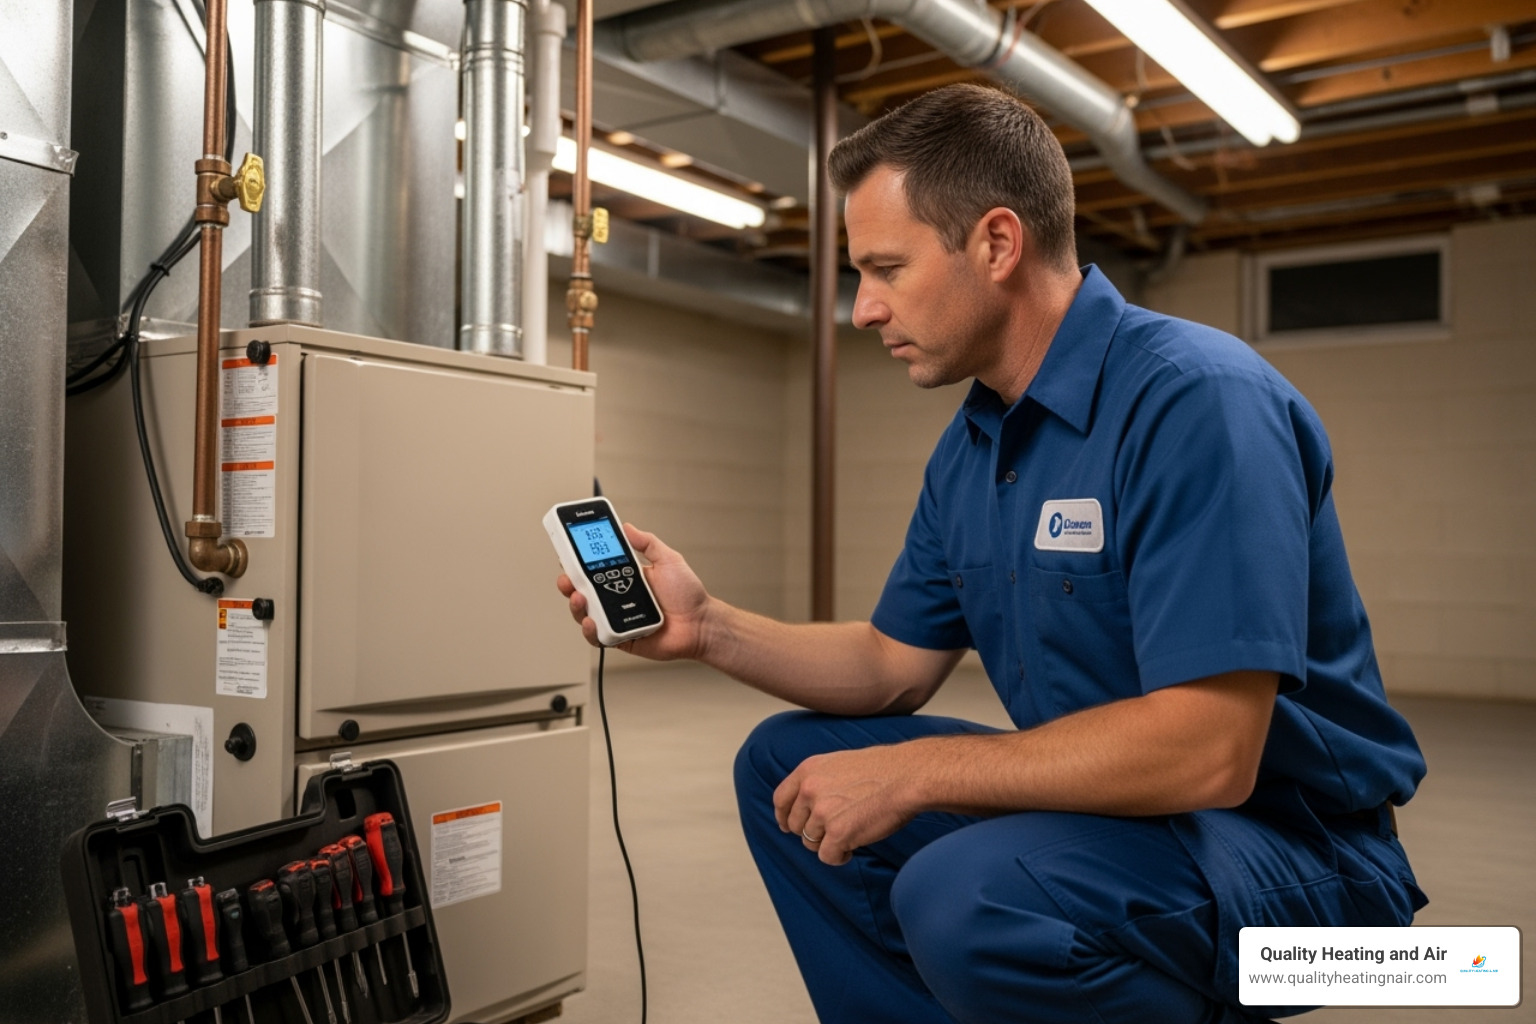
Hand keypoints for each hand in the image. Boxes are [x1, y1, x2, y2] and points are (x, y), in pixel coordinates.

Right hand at [556, 523, 711, 660]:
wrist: (701, 623)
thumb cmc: (688, 595)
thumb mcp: (668, 560)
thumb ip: (647, 543)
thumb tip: (627, 527)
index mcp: (625, 578)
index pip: (594, 569)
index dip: (578, 563)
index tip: (568, 552)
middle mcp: (617, 599)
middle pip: (583, 591)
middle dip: (569, 583)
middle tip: (567, 577)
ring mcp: (617, 619)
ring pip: (585, 614)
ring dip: (576, 605)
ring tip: (579, 597)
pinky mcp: (620, 639)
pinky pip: (599, 637)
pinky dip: (590, 630)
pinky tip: (590, 622)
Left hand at [774, 745, 920, 865]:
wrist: (907, 776)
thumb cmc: (882, 770)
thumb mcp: (840, 763)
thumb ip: (820, 780)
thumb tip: (809, 803)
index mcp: (808, 770)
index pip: (780, 798)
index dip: (783, 816)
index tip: (788, 826)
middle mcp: (810, 790)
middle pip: (795, 825)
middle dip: (812, 833)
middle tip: (834, 831)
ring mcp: (822, 812)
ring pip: (811, 843)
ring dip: (828, 844)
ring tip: (850, 835)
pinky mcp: (838, 833)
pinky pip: (827, 857)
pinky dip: (839, 857)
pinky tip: (853, 849)